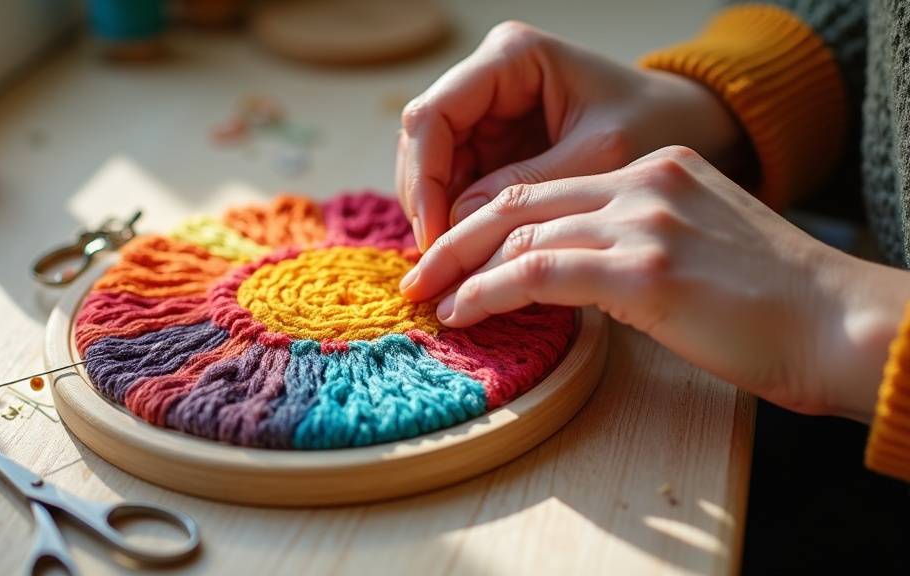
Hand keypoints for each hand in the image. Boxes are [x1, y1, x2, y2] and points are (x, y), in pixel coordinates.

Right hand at [395, 20, 744, 251]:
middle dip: (426, 204)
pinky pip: (460, 183)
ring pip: (436, 167)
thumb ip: (528, 185)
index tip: (435, 239)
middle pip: (424, 143)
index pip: (433, 116)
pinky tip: (470, 257)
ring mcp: (489, 111)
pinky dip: (460, 220)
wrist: (689, 125)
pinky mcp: (497, 144)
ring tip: (451, 270)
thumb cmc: (655, 125)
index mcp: (510, 57)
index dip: (425, 179)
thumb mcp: (597, 157)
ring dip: (439, 217)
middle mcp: (488, 78)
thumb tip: (455, 227)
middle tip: (435, 266)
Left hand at [400, 146, 909, 421]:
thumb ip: (632, 251)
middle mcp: (644, 184)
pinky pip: (538, 270)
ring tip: (429, 297)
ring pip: (521, 233)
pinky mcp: (644, 268)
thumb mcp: (696, 254)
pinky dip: (489, 289)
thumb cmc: (772, 306)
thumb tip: (569, 282)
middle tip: (418, 271)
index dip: (490, 221)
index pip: (547, 190)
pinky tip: (461, 310)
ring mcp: (644, 221)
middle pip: (520, 200)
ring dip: (463, 268)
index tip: (455, 253)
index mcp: (656, 173)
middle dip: (458, 237)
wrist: (840, 324)